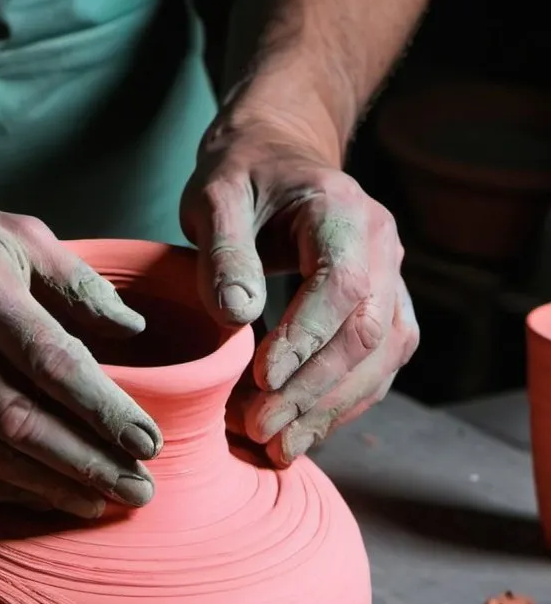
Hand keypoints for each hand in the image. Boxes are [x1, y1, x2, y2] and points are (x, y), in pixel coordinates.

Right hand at [0, 202, 162, 517]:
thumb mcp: (20, 238)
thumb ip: (79, 284)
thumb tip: (134, 330)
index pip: (50, 361)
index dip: (103, 408)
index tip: (148, 442)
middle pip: (20, 421)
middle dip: (86, 463)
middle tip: (137, 490)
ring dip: (49, 487)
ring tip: (100, 504)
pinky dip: (2, 491)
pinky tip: (45, 498)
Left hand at [181, 115, 419, 464]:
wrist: (279, 155)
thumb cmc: (242, 175)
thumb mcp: (214, 196)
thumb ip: (223, 250)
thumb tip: (236, 315)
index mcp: (343, 211)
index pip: (340, 285)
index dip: (305, 339)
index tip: (260, 380)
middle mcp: (381, 248)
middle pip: (366, 333)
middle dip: (312, 390)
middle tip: (257, 429)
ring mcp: (390, 282)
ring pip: (381, 360)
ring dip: (330, 410)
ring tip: (277, 448)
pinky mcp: (382, 311)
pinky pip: (377, 368)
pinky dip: (340, 407)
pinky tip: (300, 435)